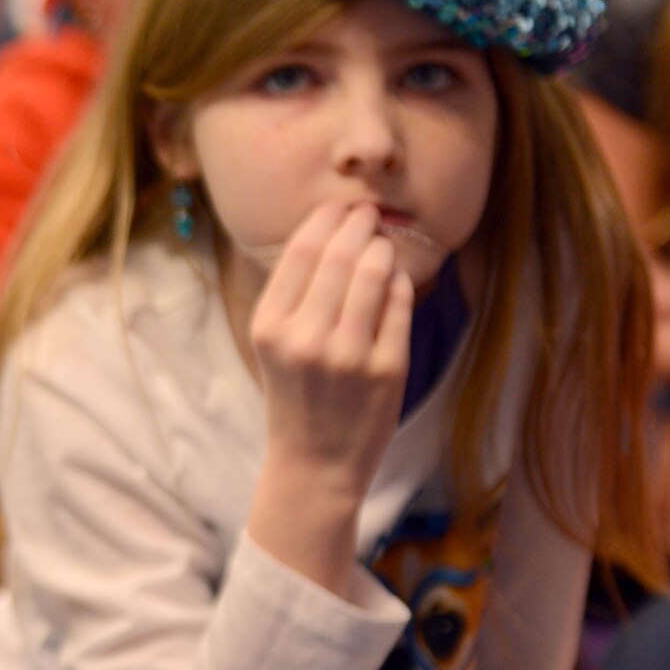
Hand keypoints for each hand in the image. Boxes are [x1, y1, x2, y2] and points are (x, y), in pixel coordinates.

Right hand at [250, 201, 413, 497]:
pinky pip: (400, 305)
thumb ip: (293, 295)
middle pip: (340, 256)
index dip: (325, 220)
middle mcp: (305, 338)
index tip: (340, 207)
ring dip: (383, 250)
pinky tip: (395, 281)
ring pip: (374, 274)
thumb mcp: (274, 344)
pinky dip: (400, 284)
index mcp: (269, 327)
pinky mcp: (386, 369)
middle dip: (359, 224)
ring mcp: (348, 355)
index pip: (300, 252)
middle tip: (370, 213)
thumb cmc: (295, 395)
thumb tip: (330, 231)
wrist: (315, 462)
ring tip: (383, 245)